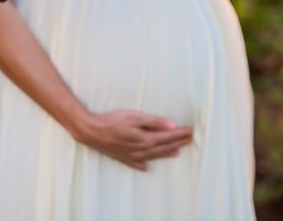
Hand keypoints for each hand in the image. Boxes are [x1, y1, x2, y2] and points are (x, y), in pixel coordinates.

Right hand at [72, 109, 194, 170]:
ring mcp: (132, 156)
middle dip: (178, 143)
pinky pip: (137, 163)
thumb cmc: (112, 121)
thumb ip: (153, 121)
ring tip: (177, 152)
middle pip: (163, 147)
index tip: (191, 130)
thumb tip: (171, 126)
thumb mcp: (134, 117)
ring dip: (166, 153)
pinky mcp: (123, 158)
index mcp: (145, 139)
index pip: (168, 137)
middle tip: (189, 139)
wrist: (91, 131)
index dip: (180, 134)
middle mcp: (141, 151)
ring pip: (153, 156)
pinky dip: (145, 164)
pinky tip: (147, 166)